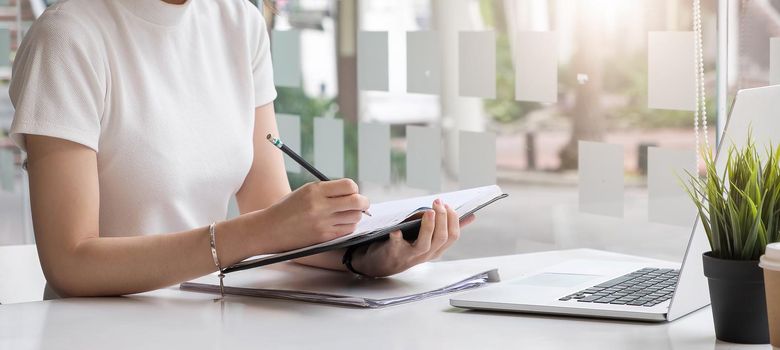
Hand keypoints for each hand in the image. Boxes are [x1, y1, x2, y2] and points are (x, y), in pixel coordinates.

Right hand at [253, 179, 368, 252]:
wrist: (270, 229)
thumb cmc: (289, 208)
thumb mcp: (306, 191)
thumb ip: (329, 190)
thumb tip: (354, 193)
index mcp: (315, 190)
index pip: (349, 186)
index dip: (354, 189)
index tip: (352, 192)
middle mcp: (320, 206)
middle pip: (357, 202)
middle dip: (363, 202)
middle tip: (362, 203)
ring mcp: (322, 223)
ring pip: (355, 217)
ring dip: (356, 215)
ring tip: (347, 214)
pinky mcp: (323, 236)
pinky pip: (348, 230)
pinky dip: (349, 226)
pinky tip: (340, 223)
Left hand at [351, 199, 475, 276]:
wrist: (384, 262)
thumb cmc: (409, 245)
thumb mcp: (430, 238)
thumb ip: (447, 227)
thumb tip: (471, 217)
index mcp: (437, 248)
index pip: (453, 236)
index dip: (453, 219)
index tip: (447, 205)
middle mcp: (427, 254)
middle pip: (442, 238)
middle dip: (442, 218)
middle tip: (438, 202)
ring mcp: (411, 254)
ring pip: (426, 244)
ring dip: (428, 227)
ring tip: (429, 212)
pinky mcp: (394, 252)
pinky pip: (397, 246)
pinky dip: (397, 238)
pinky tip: (397, 230)